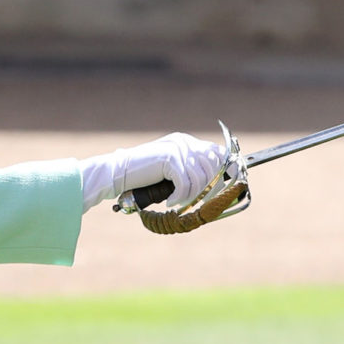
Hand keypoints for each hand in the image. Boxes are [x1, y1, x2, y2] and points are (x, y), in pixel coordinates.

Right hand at [78, 132, 226, 211]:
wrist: (117, 173)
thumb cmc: (144, 177)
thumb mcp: (171, 172)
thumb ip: (191, 171)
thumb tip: (218, 185)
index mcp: (186, 141)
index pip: (217, 153)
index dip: (225, 171)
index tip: (225, 190)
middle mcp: (184, 142)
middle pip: (213, 167)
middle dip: (209, 188)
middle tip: (197, 202)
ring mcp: (178, 148)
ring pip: (201, 178)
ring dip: (191, 195)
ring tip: (178, 201)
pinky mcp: (170, 159)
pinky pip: (186, 184)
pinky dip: (179, 197)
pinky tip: (170, 202)